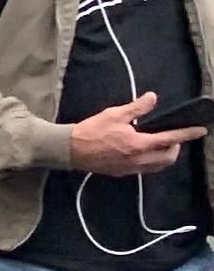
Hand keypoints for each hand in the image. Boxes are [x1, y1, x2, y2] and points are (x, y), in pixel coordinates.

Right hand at [69, 94, 203, 175]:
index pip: (171, 138)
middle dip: (176, 147)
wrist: (70, 150)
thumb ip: (137, 108)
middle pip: (169, 157)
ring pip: (159, 166)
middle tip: (172, 137)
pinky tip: (144, 153)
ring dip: (166, 156)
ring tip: (161, 146)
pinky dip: (152, 162)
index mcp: (139, 144)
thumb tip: (153, 98)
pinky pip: (146, 170)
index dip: (188, 134)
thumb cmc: (91, 130)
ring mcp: (131, 168)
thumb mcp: (114, 114)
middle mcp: (139, 159)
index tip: (201, 130)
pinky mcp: (123, 173)